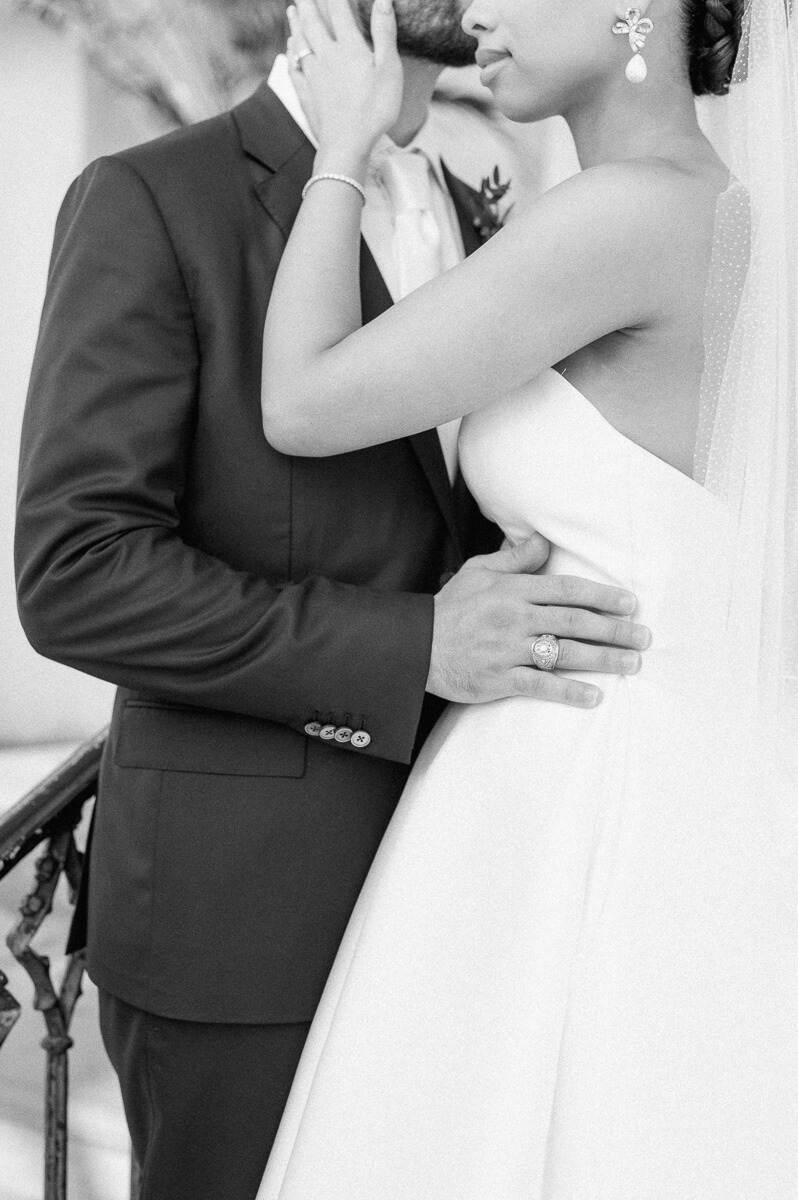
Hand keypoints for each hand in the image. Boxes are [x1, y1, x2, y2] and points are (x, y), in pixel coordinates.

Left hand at [287, 0, 402, 168]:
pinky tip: (289, 49)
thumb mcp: (389, 70)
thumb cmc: (375, 110)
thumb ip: (385, 33)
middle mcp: (326, 56)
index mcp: (349, 48)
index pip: (339, 11)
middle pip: (312, 23)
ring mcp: (313, 76)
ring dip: (295, 24)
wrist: (347, 145)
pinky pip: (294, 68)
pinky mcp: (306, 95)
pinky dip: (290, 54)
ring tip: (291, 10)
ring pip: (300, 43)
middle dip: (307, 3)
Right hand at [427, 535, 651, 707]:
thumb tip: (544, 542)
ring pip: (565, 653)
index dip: (602, 595)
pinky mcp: (499, 679)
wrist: (415, 645)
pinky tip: (594, 696)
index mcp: (513, 591)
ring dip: (603, 659)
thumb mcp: (478, 572)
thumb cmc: (450, 607)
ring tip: (632, 664)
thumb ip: (515, 559)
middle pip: (575, 621)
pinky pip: (540, 686)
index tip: (630, 603)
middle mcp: (515, 618)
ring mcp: (508, 650)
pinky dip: (569, 691)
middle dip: (614, 629)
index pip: (567, 589)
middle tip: (644, 637)